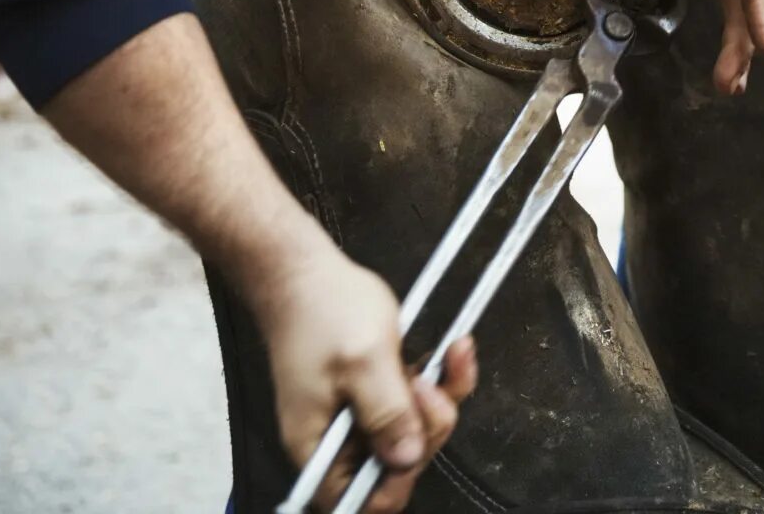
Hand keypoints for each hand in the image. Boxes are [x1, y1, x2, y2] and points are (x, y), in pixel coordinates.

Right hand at [249, 246, 479, 513]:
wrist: (307, 273)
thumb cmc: (323, 312)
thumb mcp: (362, 362)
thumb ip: (386, 413)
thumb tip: (406, 459)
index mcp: (321, 448)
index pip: (361, 499)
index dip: (396, 481)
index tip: (415, 439)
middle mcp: (342, 440)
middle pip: (399, 465)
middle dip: (426, 426)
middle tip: (423, 383)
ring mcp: (364, 416)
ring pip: (419, 430)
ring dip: (442, 397)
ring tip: (444, 357)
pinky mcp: (382, 391)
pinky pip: (422, 401)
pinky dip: (445, 377)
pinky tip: (456, 348)